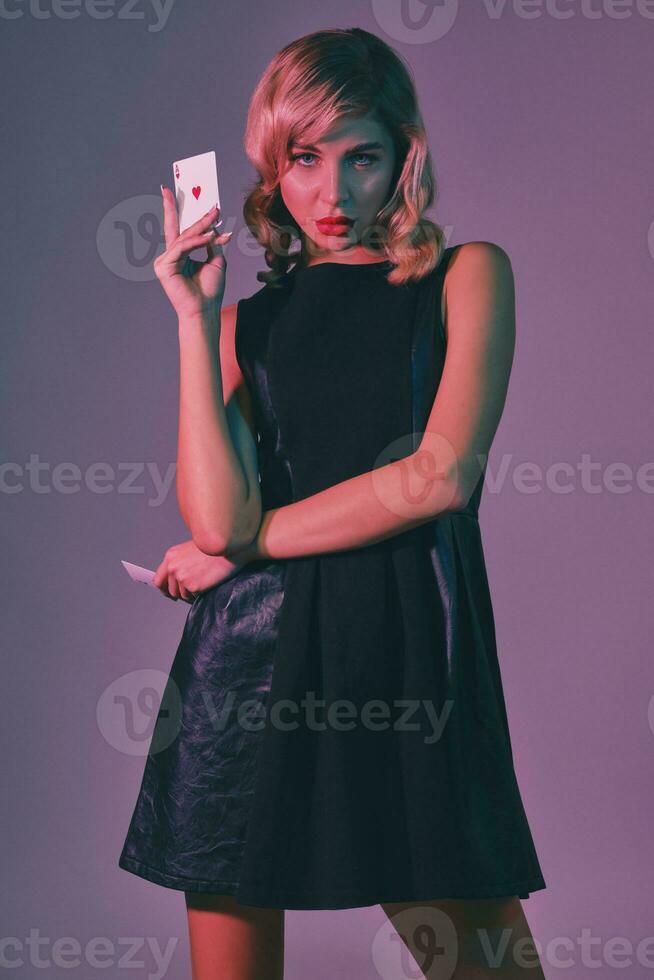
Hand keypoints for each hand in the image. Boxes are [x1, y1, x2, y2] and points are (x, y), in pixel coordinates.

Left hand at [153, 539, 245, 602]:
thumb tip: (178, 578)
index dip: (164, 588)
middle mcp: (173, 567)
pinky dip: (198, 595)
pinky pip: (192, 597)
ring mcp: (181, 577)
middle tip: (187, 595)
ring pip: (181, 596)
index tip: (170, 593)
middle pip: (169, 590)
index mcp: (171, 556)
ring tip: (202, 586)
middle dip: (177, 594)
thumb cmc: (214, 548)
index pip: (158, 579)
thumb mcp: (190, 551)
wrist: (228, 548)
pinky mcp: (192, 586)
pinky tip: (206, 586)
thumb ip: (180, 563)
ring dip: (190, 595)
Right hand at [154, 186, 232, 319]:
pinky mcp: (163, 267)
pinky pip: (182, 247)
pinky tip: (210, 236)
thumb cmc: (210, 290)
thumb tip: (213, 226)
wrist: (205, 310)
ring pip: (184, 238)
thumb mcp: (216, 260)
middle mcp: (169, 257)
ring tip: (216, 216)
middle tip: (186, 191)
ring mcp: (164, 261)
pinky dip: (197, 241)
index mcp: (180, 255)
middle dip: (185, 209)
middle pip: (179, 229)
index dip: (177, 211)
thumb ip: (211, 243)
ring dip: (201, 226)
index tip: (175, 192)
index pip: (179, 230)